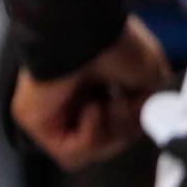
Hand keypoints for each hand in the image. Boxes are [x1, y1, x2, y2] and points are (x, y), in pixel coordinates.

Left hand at [11, 19, 173, 171]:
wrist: (83, 31)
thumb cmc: (114, 43)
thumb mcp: (149, 75)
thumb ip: (150, 104)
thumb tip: (149, 122)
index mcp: (93, 87)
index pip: (117, 126)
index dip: (134, 122)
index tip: (141, 104)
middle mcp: (71, 101)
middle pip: (106, 142)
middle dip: (125, 128)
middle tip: (127, 102)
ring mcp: (51, 114)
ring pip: (91, 152)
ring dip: (110, 133)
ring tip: (109, 102)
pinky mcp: (36, 124)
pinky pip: (70, 155)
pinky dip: (90, 137)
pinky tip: (92, 108)